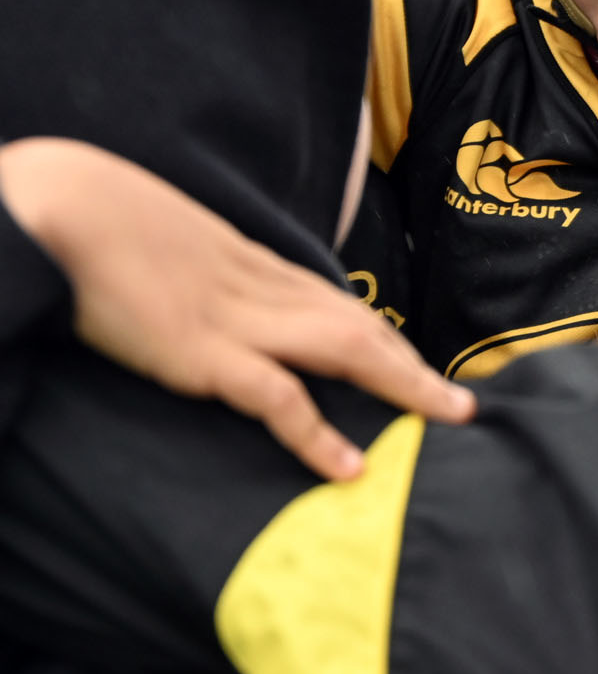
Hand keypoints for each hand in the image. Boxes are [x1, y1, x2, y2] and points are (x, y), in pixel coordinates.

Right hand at [0, 137, 472, 480]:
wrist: (62, 206)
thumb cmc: (107, 227)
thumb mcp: (178, 252)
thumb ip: (210, 277)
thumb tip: (217, 300)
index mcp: (255, 266)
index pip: (339, 304)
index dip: (385, 336)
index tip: (419, 362)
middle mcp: (263, 291)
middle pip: (360, 326)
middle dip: (414, 364)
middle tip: (461, 400)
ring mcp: (238, 322)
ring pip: (347, 350)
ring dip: (404, 385)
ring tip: (446, 418)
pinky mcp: (204, 354)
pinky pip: (277, 398)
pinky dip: (317, 434)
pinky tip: (348, 467)